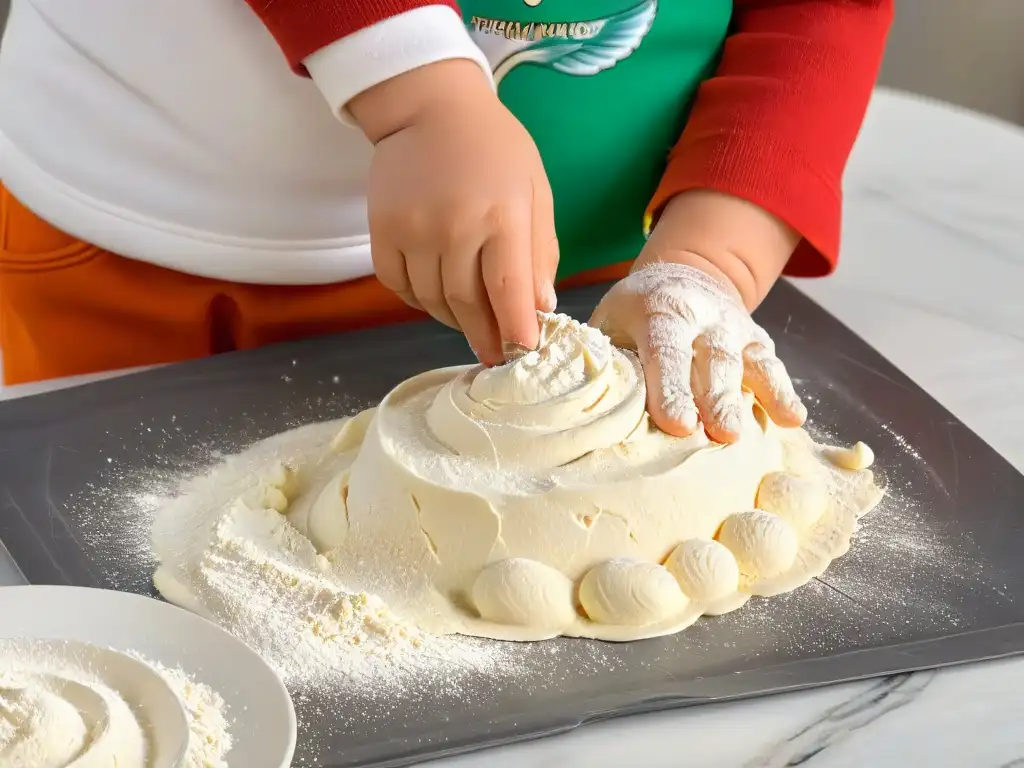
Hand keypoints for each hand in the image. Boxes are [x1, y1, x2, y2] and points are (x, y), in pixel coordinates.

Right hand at [349, 60, 557, 365]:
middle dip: (485, 337)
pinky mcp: (382, 231)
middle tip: (496, 354)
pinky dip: (419, 302)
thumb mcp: (535, 190)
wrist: (429, 107)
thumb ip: (540, 250)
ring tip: (470, 322)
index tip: (523, 352)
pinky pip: (400, 287)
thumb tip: (542, 307)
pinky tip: (437, 297)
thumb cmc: (494, 149)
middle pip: (466, 304)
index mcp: (502, 215)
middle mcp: (454, 226)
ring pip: (432, 301)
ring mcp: (413, 230)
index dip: (516, 329)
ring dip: (453, 320)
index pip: (508, 290)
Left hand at [589, 261, 806, 442]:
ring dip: (750, 397)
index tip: (676, 423)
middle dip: (716, 397)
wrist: (683, 275)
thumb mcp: (608, 321)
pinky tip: (792, 418)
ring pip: (747, 361)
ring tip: (747, 434)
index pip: (666, 349)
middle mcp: (703, 314)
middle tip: (719, 435)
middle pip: (713, 358)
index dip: (671, 386)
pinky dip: (782, 391)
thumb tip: (573, 398)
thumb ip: (598, 356)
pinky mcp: (756, 340)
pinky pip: (771, 365)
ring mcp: (734, 326)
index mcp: (659, 308)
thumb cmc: (634, 314)